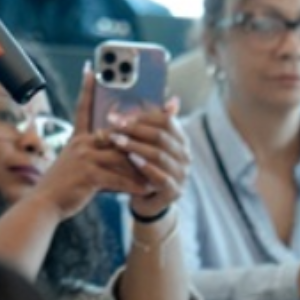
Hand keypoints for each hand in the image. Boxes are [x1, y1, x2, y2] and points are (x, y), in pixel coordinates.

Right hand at [26, 72, 160, 219]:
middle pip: (117, 136)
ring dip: (141, 167)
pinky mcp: (88, 175)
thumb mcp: (76, 164)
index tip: (91, 70)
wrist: (44, 204)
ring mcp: (84, 158)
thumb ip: (96, 156)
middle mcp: (81, 143)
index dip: (87, 89)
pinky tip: (145, 189)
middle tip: (159, 140)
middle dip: (138, 141)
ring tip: (157, 173)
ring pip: (121, 158)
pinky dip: (133, 185)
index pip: (83, 109)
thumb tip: (120, 151)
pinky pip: (118, 178)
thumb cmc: (63, 186)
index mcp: (78, 139)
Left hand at [103, 97, 187, 219]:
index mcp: (180, 140)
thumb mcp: (147, 144)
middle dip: (135, 129)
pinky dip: (146, 167)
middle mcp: (185, 155)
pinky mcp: (174, 191)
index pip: (166, 120)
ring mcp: (181, 174)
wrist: (147, 201)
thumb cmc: (145, 167)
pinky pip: (161, 177)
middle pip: (161, 136)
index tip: (120, 115)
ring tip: (116, 141)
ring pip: (159, 155)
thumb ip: (152, 123)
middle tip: (114, 125)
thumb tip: (172, 98)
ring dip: (136, 146)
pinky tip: (131, 159)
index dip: (142, 115)